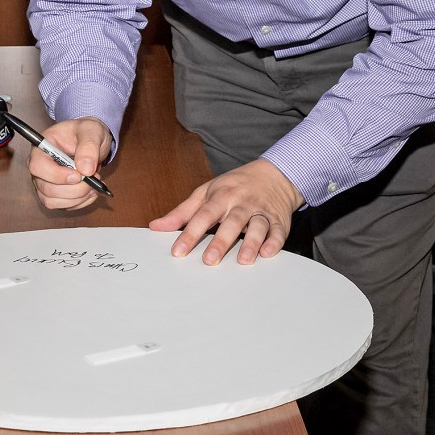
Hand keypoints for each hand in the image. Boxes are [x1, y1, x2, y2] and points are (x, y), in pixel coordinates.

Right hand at [27, 117, 112, 210]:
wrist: (92, 141)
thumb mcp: (92, 130)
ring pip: (53, 202)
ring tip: (94, 184)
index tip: (78, 175)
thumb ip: (89, 146)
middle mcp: (40, 167)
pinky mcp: (55, 194)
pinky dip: (81, 202)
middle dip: (73, 189)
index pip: (37, 167)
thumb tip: (85, 169)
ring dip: (77, 197)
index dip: (57, 175)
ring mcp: (45, 182)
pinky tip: (91, 191)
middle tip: (93, 178)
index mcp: (42, 147)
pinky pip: (64, 206)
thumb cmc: (87, 132)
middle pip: (46, 189)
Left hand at [150, 159, 305, 264]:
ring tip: (244, 260)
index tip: (178, 251)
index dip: (190, 233)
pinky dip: (275, 242)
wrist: (273, 174)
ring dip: (251, 243)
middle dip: (221, 241)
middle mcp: (242, 204)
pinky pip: (278, 231)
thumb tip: (156, 226)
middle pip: (232, 222)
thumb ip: (182, 212)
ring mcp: (262, 211)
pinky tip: (267, 253)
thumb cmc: (234, 186)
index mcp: (222, 196)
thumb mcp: (206, 192)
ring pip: (258, 226)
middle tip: (209, 261)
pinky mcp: (279, 220)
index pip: (203, 215)